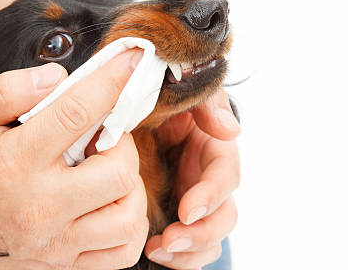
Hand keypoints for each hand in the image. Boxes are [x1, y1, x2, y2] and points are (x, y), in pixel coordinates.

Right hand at [0, 50, 148, 268]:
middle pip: (119, 172)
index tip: (133, 57)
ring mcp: (54, 243)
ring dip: (130, 186)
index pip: (77, 112)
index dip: (111, 79)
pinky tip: (111, 203)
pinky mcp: (63, 265)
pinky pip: (122, 252)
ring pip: (128, 217)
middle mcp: (38, 208)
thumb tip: (56, 78)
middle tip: (104, 135)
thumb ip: (5, 92)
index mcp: (12, 164)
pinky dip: (129, 225)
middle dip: (123, 144)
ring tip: (107, 169)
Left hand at [145, 90, 240, 268]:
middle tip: (171, 240)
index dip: (211, 194)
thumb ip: (205, 104)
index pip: (226, 174)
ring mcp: (191, 201)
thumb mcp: (178, 95)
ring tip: (158, 251)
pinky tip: (154, 254)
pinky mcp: (174, 218)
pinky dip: (178, 258)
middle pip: (223, 214)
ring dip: (189, 250)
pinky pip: (188, 249)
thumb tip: (231, 130)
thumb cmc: (151, 102)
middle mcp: (205, 177)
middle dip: (202, 232)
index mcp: (210, 146)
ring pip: (209, 237)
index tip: (188, 210)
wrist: (116, 118)